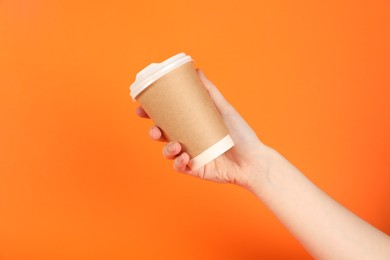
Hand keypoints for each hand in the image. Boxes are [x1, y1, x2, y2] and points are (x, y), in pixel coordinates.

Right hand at [135, 69, 269, 187]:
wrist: (254, 160)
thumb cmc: (241, 135)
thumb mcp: (224, 110)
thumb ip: (211, 92)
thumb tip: (197, 71)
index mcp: (191, 126)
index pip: (167, 119)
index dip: (151, 114)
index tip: (140, 108)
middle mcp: (188, 140)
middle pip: (163, 136)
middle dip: (154, 133)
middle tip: (155, 130)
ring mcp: (191, 155)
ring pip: (168, 153)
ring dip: (167, 149)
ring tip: (177, 145)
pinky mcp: (195, 169)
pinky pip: (180, 167)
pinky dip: (179, 163)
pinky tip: (185, 158)